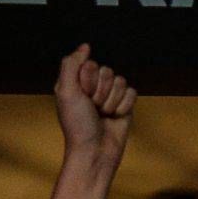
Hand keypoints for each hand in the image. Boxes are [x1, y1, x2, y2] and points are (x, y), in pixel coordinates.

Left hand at [51, 44, 134, 162]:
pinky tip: (115, 118)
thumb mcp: (66, 91)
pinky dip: (124, 107)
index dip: (89, 81)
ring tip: (103, 115)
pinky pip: (132, 92)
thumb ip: (71, 64)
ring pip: (121, 81)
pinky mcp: (124, 105)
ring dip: (112, 102)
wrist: (95, 152)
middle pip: (108, 71)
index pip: (91, 64)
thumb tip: (85, 46)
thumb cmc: (77, 125)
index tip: (82, 97)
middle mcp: (93, 86)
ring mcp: (110, 95)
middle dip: (101, 93)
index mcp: (76, 81)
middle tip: (93, 109)